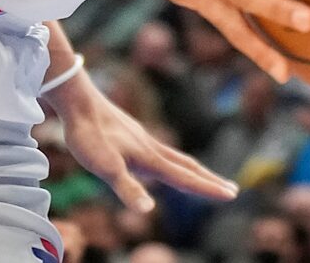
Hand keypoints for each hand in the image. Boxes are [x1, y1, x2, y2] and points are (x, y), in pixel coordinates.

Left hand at [48, 66, 236, 211]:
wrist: (77, 100)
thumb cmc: (89, 135)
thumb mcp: (104, 167)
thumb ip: (127, 188)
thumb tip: (149, 210)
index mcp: (149, 158)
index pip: (185, 177)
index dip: (208, 188)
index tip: (232, 194)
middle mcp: (151, 148)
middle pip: (187, 166)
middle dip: (208, 180)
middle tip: (231, 190)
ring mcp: (142, 139)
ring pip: (174, 157)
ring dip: (192, 170)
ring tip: (203, 179)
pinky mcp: (131, 135)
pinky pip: (160, 152)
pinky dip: (172, 162)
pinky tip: (161, 164)